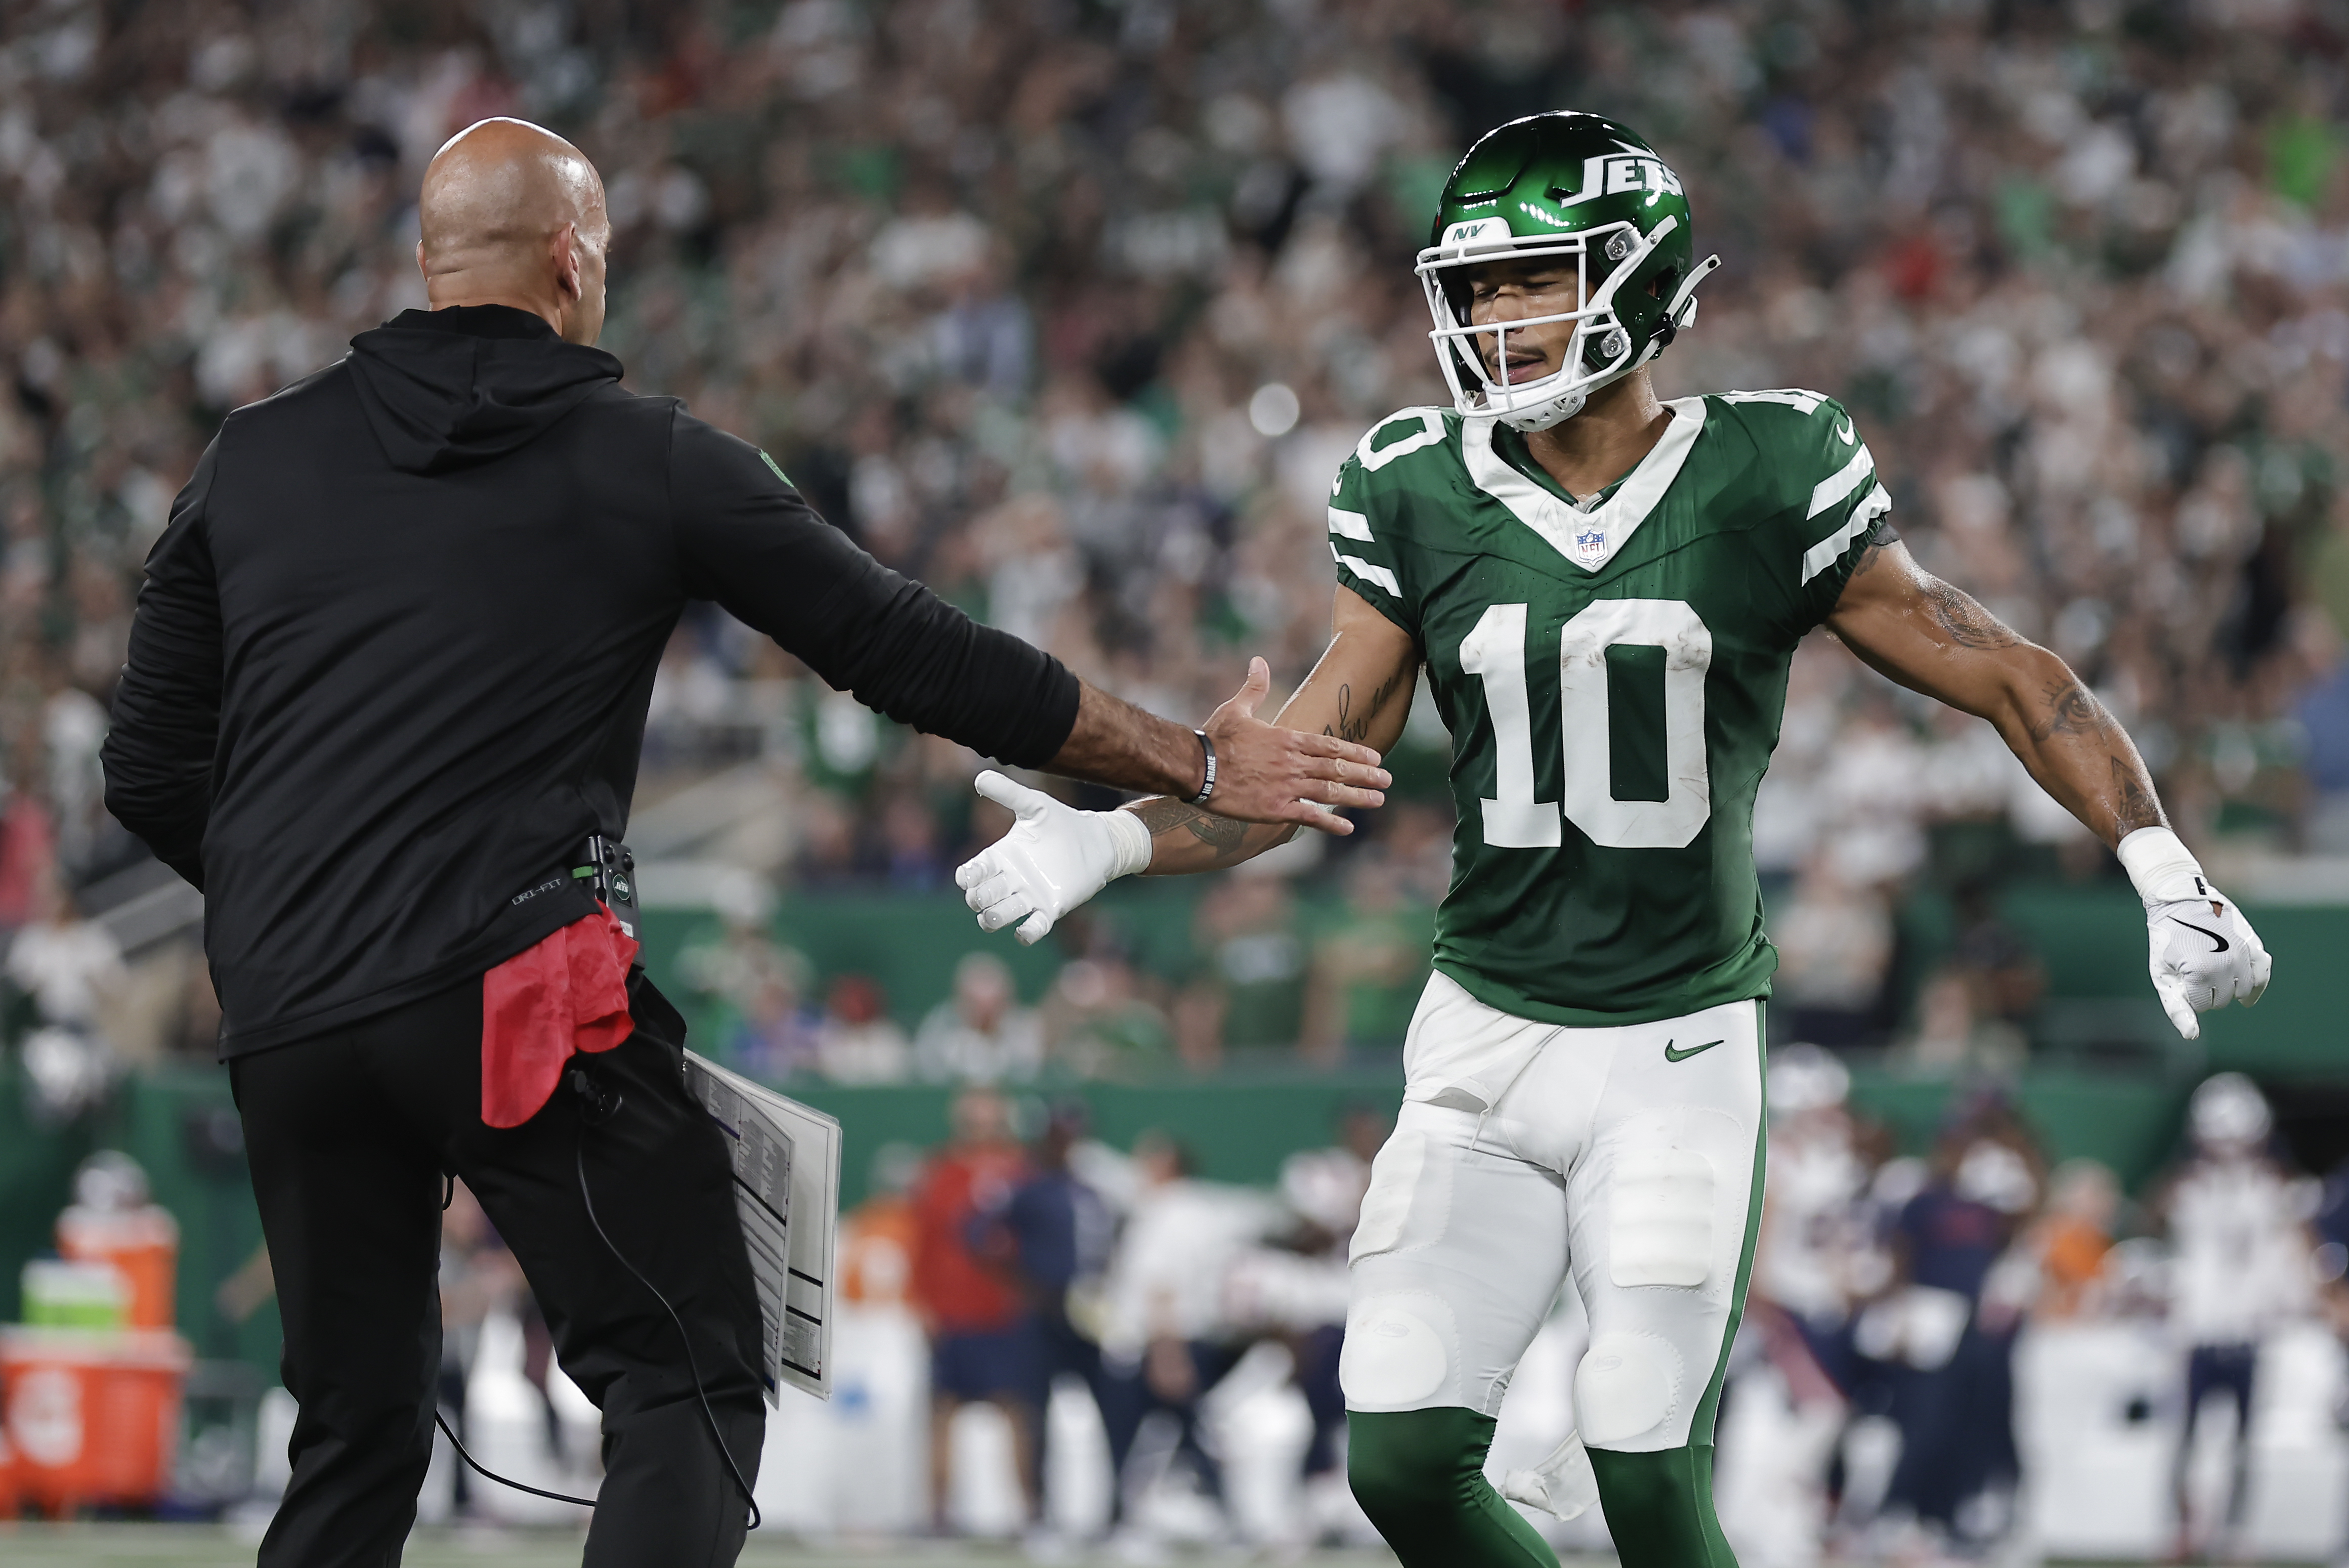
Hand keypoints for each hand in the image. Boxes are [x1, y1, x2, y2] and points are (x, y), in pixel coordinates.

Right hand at [956, 771, 1150, 944]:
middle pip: (980, 898)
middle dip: (978, 899)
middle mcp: (1010, 880)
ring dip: (992, 919)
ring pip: (998, 916)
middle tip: (985, 894)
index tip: (972, 873)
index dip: (967, 877)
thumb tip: (980, 776)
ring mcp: (1029, 897)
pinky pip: (1032, 929)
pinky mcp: (1050, 909)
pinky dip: (1025, 934)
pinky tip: (1024, 930)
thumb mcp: (1034, 805)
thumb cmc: (1062, 822)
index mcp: (1000, 857)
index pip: (971, 874)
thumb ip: (1008, 793)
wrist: (1096, 840)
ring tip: (994, 915)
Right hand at [1202, 656, 1389, 835]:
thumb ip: (1255, 687)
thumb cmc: (1213, 738)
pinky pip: (1309, 816)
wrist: (1195, 767)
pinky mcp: (1275, 809)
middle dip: (1366, 774)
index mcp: (1287, 739)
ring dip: (1358, 796)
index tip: (1375, 757)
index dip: (1355, 752)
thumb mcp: (1236, 708)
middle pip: (1338, 769)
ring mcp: (1286, 786)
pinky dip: (1330, 822)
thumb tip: (1258, 661)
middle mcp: (1293, 762)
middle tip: (1387, 779)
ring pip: (1331, 791)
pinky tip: (1348, 827)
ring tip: (1379, 800)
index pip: (1330, 746)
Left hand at [2144, 887, 2270, 1039]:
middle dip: (2208, 992)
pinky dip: (2257, 985)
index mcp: (2200, 972)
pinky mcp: (2252, 944)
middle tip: (2195, 973)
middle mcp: (2226, 964)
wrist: (2180, 902)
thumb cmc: (2167, 941)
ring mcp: (2242, 954)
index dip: (2188, 994)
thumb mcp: (2162, 974)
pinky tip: (2247, 995)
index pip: (2201, 1004)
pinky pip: (2263, 973)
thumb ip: (2176, 1007)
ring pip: (2244, 991)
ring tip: (2213, 974)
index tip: (2180, 977)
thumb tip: (2192, 1036)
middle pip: (2222, 1000)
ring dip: (2229, 988)